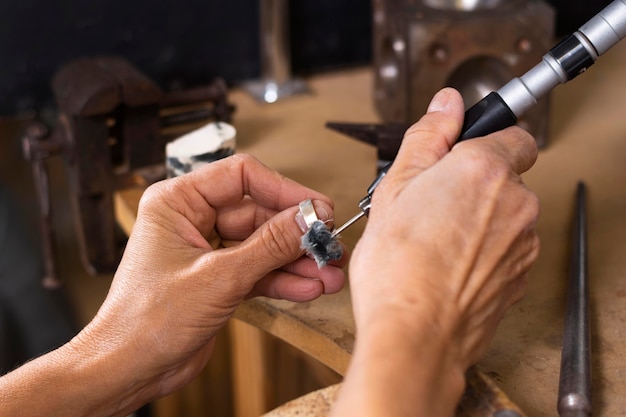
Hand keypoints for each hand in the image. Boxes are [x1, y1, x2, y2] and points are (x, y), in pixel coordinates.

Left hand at [74, 154, 346, 409]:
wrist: (129, 370)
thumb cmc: (146, 321)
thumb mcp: (218, 278)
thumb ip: (269, 245)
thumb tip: (308, 218)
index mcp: (178, 202)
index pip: (241, 177)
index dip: (283, 190)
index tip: (316, 208)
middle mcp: (193, 220)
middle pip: (259, 214)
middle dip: (296, 234)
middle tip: (328, 245)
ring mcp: (208, 251)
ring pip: (263, 244)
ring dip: (296, 260)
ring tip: (327, 273)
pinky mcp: (218, 278)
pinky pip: (258, 269)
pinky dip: (283, 279)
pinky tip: (308, 287)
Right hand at [333, 88, 539, 416]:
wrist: (415, 334)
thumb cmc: (398, 266)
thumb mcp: (395, 186)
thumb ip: (428, 136)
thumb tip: (447, 104)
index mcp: (485, 169)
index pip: (513, 135)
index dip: (485, 141)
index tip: (463, 153)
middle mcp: (516, 203)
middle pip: (506, 178)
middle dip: (473, 185)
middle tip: (429, 205)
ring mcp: (523, 243)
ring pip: (504, 216)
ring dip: (478, 221)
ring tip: (434, 241)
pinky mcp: (521, 276)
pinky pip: (505, 250)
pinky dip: (484, 252)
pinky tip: (447, 265)